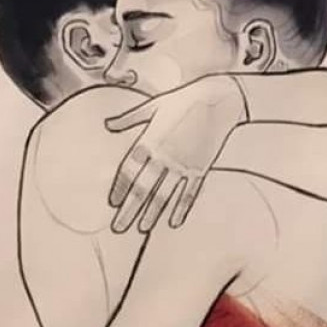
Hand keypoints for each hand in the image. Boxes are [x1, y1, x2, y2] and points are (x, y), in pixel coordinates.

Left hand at [105, 74, 247, 232]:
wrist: (218, 98)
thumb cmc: (183, 99)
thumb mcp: (153, 106)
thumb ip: (129, 119)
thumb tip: (108, 124)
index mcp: (150, 140)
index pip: (129, 170)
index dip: (120, 188)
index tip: (112, 204)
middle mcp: (164, 156)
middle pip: (143, 188)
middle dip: (130, 210)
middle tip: (118, 227)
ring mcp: (184, 164)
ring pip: (164, 194)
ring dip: (152, 213)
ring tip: (141, 229)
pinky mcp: (201, 167)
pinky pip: (190, 192)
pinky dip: (182, 207)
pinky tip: (173, 221)